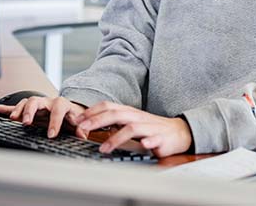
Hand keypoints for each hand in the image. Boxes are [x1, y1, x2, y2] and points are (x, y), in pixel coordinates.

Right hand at [0, 96, 87, 138]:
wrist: (70, 110)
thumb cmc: (73, 117)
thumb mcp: (79, 123)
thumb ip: (81, 129)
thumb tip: (83, 135)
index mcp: (62, 105)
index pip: (58, 109)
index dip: (55, 121)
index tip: (51, 134)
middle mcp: (48, 102)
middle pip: (37, 101)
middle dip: (31, 111)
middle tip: (26, 122)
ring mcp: (38, 105)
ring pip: (26, 102)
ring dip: (18, 109)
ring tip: (12, 118)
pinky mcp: (29, 109)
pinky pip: (16, 106)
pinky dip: (5, 108)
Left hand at [76, 102, 191, 157]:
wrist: (179, 132)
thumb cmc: (151, 129)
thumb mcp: (129, 123)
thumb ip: (113, 123)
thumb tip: (90, 125)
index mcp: (129, 112)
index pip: (108, 106)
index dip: (91, 111)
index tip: (76, 119)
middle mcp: (137, 117)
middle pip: (115, 114)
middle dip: (96, 121)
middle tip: (82, 129)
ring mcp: (149, 127)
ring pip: (131, 128)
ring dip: (115, 138)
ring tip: (103, 149)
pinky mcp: (160, 138)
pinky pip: (153, 139)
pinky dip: (147, 142)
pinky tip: (143, 146)